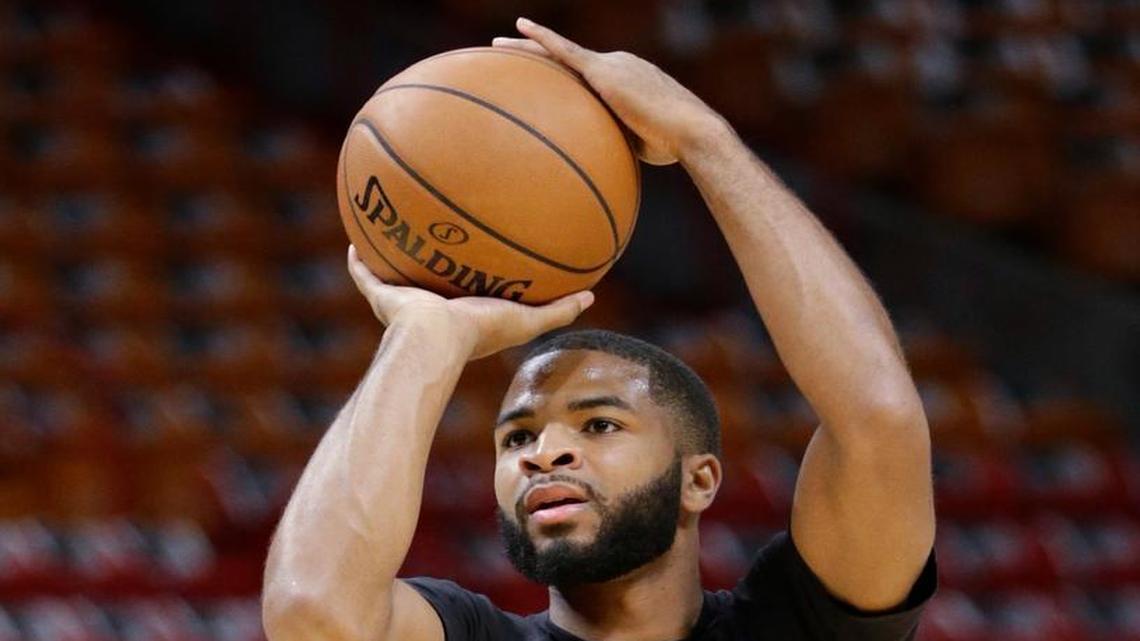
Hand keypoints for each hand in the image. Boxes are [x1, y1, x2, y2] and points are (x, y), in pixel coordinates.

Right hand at [347, 245, 592, 359]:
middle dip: (431, 262)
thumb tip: (591, 297)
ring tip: (392, 226)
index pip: (468, 292)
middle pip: (429, 280)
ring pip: (395, 275)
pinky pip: (365, 274)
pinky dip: (359, 260)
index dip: (473, 277)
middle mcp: (430, 309)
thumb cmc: (480, 332)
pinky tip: (356, 236)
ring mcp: (403, 304)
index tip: (478, 257)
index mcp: (462, 315)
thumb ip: (558, 310)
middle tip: (436, 237)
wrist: (435, 338)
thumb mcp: (527, 319)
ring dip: (393, 255)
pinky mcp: (381, 296)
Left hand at [493, 17, 729, 164]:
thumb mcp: (638, 146)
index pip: (586, 77)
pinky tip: (519, 25)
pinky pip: (565, 51)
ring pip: (559, 53)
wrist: (691, 131)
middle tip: (506, 51)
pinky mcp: (603, 71)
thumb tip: (596, 167)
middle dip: (536, 55)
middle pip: (567, 60)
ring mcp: (610, 65)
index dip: (563, 77)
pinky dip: (543, 39)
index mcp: (626, 82)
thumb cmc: (672, 146)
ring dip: (527, 48)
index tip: (543, 82)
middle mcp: (618, 66)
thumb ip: (614, 145)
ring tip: (496, 43)